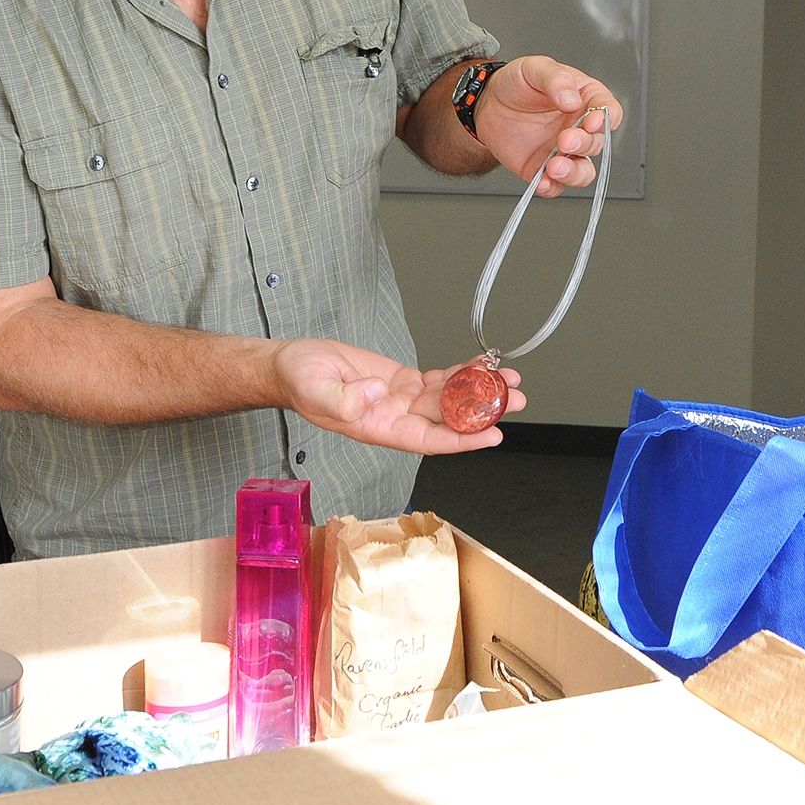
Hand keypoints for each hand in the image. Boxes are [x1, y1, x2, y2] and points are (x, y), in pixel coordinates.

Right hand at [275, 339, 524, 452]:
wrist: (290, 365)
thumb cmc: (298, 382)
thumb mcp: (314, 389)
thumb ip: (344, 398)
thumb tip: (376, 394)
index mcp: (378, 428)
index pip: (428, 440)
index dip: (462, 439)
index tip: (491, 434)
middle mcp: (396, 418)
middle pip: (448, 419)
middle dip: (483, 411)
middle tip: (514, 399)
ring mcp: (401, 400)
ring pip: (448, 398)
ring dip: (479, 390)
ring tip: (510, 380)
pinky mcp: (402, 381)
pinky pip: (438, 380)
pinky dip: (461, 372)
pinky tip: (483, 365)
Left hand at [475, 55, 624, 196]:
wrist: (487, 103)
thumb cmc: (516, 83)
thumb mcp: (535, 68)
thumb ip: (556, 79)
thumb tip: (572, 100)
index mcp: (586, 100)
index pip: (609, 111)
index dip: (606, 119)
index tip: (592, 121)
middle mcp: (580, 128)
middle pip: (597, 143)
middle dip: (584, 144)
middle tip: (564, 140)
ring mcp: (563, 151)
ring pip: (583, 172)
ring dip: (573, 173)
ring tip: (554, 167)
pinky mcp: (544, 169)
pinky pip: (555, 185)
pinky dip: (551, 187)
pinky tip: (542, 181)